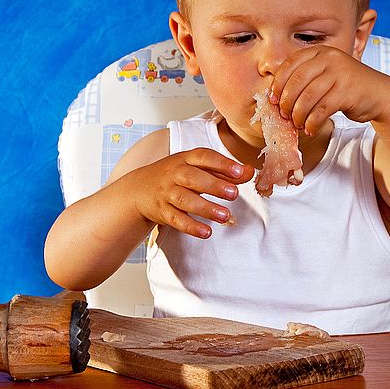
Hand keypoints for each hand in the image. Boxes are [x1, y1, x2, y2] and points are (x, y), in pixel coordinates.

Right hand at [127, 148, 253, 238]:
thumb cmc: (175, 176)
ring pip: (185, 200)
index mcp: (185, 159)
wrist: (139, 190)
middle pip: (193, 178)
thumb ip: (224, 171)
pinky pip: (177, 220)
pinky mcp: (163, 212)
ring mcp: (167, 193)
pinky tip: (206, 232)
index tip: (240, 171)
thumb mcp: (197, 168)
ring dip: (206, 208)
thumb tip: (250, 172)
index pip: (204, 156)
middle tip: (233, 194)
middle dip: (214, 185)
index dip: (222, 163)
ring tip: (225, 216)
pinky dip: (191, 227)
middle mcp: (174, 174)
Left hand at [269, 45, 388, 134]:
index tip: (273, 100)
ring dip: (298, 115)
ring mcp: (339, 73)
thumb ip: (304, 79)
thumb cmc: (346, 87)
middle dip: (287, 102)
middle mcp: (329, 58)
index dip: (278, 84)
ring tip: (297, 124)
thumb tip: (275, 97)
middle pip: (297, 81)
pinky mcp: (347, 91)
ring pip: (308, 97)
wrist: (378, 94)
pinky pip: (321, 109)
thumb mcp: (324, 75)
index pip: (290, 65)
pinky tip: (310, 129)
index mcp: (319, 52)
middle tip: (285, 115)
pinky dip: (312, 122)